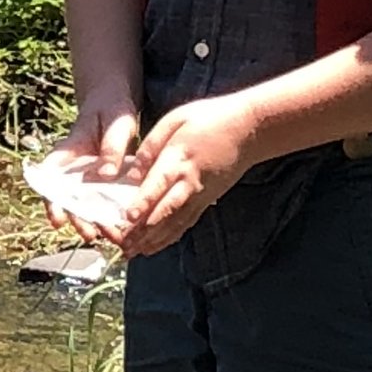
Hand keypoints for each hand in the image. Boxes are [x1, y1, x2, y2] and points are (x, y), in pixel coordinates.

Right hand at [32, 98, 142, 245]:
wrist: (116, 104)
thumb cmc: (112, 108)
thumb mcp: (115, 122)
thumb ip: (111, 147)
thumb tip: (105, 174)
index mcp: (67, 152)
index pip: (49, 177)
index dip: (49, 200)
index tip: (58, 220)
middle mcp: (74, 169)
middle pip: (67, 199)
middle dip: (78, 219)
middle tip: (91, 234)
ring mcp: (88, 177)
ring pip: (86, 205)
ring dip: (96, 222)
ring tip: (113, 237)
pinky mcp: (104, 182)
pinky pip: (104, 202)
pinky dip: (111, 215)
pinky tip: (124, 228)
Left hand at [116, 96, 257, 256]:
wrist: (249, 130)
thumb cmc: (209, 119)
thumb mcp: (175, 120)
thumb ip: (151, 146)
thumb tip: (132, 172)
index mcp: (179, 159)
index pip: (159, 185)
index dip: (143, 202)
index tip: (128, 218)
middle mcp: (190, 182)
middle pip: (164, 211)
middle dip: (142, 230)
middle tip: (122, 245)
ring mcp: (200, 194)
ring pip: (174, 223)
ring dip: (152, 240)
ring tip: (131, 253)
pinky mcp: (206, 200)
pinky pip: (185, 223)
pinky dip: (168, 237)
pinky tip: (153, 247)